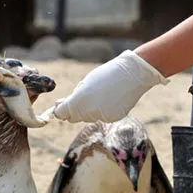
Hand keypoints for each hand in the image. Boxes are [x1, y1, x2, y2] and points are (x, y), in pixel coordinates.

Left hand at [53, 50, 168, 122]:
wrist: (133, 73)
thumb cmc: (106, 74)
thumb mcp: (85, 83)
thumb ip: (73, 98)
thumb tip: (60, 107)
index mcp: (78, 101)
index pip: (61, 113)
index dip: (59, 110)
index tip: (60, 105)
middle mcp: (88, 112)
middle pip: (74, 117)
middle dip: (74, 110)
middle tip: (81, 97)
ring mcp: (101, 117)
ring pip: (88, 118)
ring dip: (89, 110)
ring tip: (100, 94)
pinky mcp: (112, 119)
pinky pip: (102, 117)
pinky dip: (102, 111)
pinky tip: (110, 99)